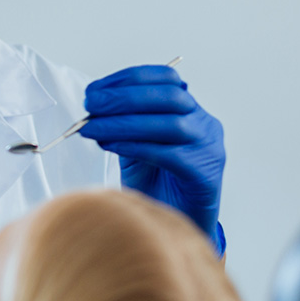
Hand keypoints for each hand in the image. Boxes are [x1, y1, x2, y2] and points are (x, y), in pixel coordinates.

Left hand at [79, 65, 224, 244]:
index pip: (166, 79)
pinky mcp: (204, 174)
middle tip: (90, 105)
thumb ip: (123, 125)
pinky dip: (135, 146)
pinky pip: (169, 154)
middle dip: (124, 97)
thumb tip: (92, 109)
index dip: (129, 79)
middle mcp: (204, 124)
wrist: (177, 221)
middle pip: (169, 97)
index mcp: (189, 110)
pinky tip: (110, 145)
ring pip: (169, 125)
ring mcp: (209, 148)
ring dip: (124, 123)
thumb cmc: (157, 182)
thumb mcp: (136, 145)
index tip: (95, 88)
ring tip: (92, 127)